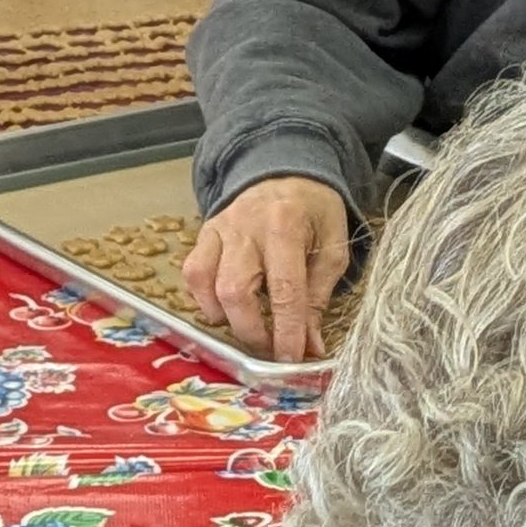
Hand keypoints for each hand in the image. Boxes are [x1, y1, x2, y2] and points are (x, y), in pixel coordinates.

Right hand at [182, 175, 350, 360]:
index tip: (291, 361)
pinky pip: (192, 272)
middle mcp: (246, 227)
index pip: (284, 289)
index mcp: (285, 226)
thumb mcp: (333, 248)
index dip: (286, 331)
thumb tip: (310, 346)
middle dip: (251, 331)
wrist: (285, 166)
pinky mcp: (205, 232)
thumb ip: (319, 296)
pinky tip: (225, 307)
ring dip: (223, 316)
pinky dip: (205, 298)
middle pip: (234, 290)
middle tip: (269, 349)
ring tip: (247, 326)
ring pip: (204, 281)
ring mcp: (220, 228)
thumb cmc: (315, 210)